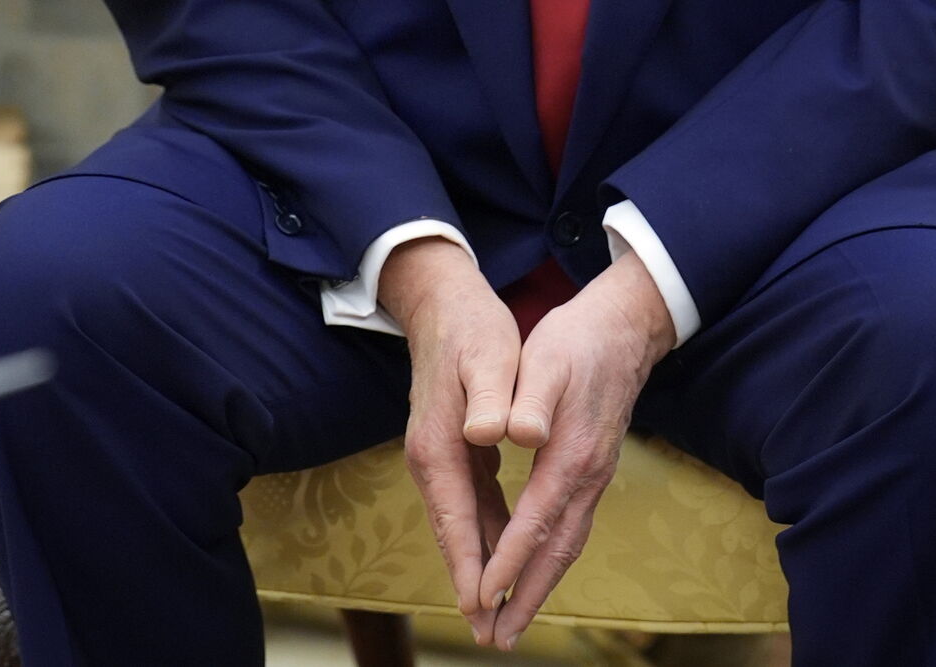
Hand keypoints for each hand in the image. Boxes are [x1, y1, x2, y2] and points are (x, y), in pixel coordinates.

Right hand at [382, 236, 521, 644]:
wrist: (444, 303)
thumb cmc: (472, 330)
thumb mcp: (487, 356)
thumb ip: (489, 397)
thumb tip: (493, 434)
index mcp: (440, 444)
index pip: (455, 518)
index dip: (469, 565)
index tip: (480, 607)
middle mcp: (432, 458)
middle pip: (453, 533)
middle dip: (471, 584)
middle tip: (490, 634)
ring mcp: (441, 456)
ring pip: (462, 523)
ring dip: (479, 565)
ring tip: (496, 612)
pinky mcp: (454, 449)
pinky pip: (471, 503)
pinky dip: (485, 533)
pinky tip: (503, 553)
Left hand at [479, 251, 676, 650]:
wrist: (623, 329)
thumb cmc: (575, 340)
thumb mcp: (546, 359)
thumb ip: (530, 399)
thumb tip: (518, 435)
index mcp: (570, 453)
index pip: (536, 520)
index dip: (509, 561)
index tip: (484, 596)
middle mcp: (588, 475)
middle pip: (557, 551)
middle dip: (526, 598)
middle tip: (498, 640)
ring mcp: (594, 477)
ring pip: (567, 546)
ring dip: (538, 587)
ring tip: (511, 624)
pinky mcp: (592, 471)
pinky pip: (570, 530)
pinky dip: (549, 561)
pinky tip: (533, 573)